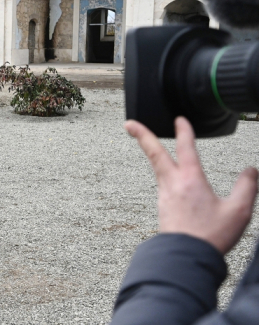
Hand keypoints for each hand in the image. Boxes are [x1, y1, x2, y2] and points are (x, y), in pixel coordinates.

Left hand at [125, 117, 257, 254]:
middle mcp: (172, 184)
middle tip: (130, 124)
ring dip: (154, 154)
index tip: (180, 119)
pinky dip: (164, 173)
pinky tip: (170, 178)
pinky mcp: (163, 207)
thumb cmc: (209, 237)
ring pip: (157, 168)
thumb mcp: (238, 210)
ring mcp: (164, 196)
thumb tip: (251, 170)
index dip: (184, 131)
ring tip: (151, 144)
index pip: (185, 148)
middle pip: (154, 153)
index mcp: (190, 180)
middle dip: (142, 135)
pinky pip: (162, 184)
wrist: (185, 257)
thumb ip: (246, 187)